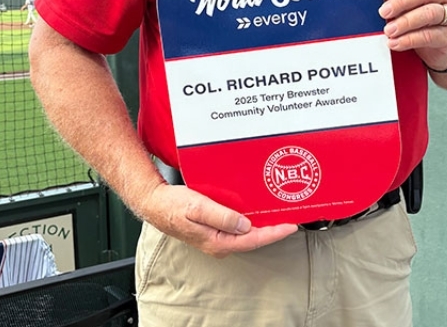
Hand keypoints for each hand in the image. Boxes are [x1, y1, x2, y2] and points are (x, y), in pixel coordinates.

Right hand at [138, 181, 296, 257]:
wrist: (156, 203)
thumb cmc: (173, 206)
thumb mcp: (198, 208)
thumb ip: (222, 217)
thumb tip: (244, 225)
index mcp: (217, 241)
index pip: (253, 240)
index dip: (274, 233)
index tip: (290, 226)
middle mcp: (219, 243)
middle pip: (253, 239)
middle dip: (273, 230)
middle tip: (291, 219)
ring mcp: (217, 237)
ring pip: (246, 233)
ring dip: (263, 225)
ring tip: (279, 215)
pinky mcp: (215, 229)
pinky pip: (238, 227)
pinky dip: (251, 220)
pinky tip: (257, 212)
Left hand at [377, 0, 446, 71]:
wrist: (442, 46)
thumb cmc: (424, 19)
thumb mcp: (414, 4)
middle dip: (401, 1)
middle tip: (383, 12)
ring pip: (429, 13)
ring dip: (405, 22)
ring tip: (388, 30)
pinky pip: (429, 36)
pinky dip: (409, 39)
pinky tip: (395, 43)